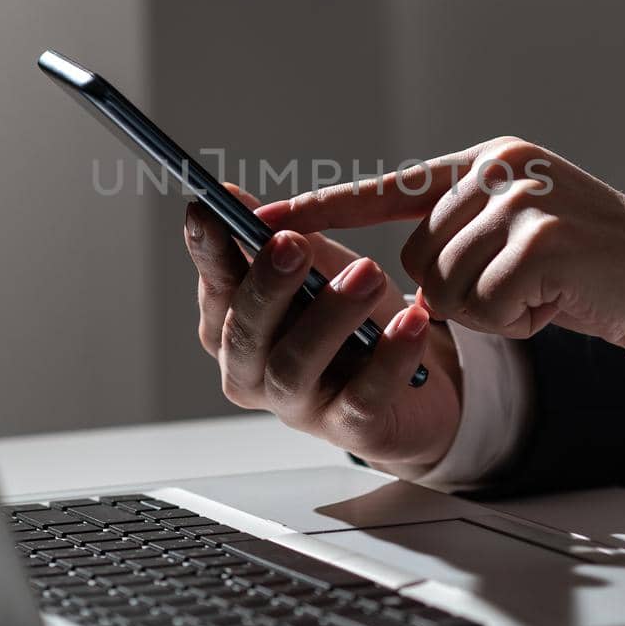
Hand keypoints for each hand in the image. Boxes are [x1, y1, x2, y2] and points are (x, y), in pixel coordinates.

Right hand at [182, 185, 462, 472]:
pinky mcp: (351, 430)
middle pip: (245, 334)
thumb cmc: (354, 321)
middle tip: (291, 243)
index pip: (216, 288)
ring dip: (330, 316)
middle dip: (266, 286)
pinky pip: (363, 397)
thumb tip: (230, 195)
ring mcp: (298, 407)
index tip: (206, 209)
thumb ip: (274, 237)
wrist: (418, 387)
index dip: (208, 252)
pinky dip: (389, 357)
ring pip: (295, 366)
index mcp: (235, 329)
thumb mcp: (316, 269)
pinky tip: (412, 320)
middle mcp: (253, 373)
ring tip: (367, 272)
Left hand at [259, 137, 624, 373]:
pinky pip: (483, 306)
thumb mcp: (524, 236)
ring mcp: (523, 199)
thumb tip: (399, 278)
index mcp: (490, 160)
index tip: (261, 224)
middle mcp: (501, 167)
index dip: (322, 210)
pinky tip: (562, 303)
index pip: (388, 187)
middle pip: (415, 257)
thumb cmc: (601, 275)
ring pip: (443, 286)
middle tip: (527, 288)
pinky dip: (520, 322)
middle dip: (460, 293)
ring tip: (549, 293)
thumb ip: (463, 236)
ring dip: (493, 310)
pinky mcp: (544, 241)